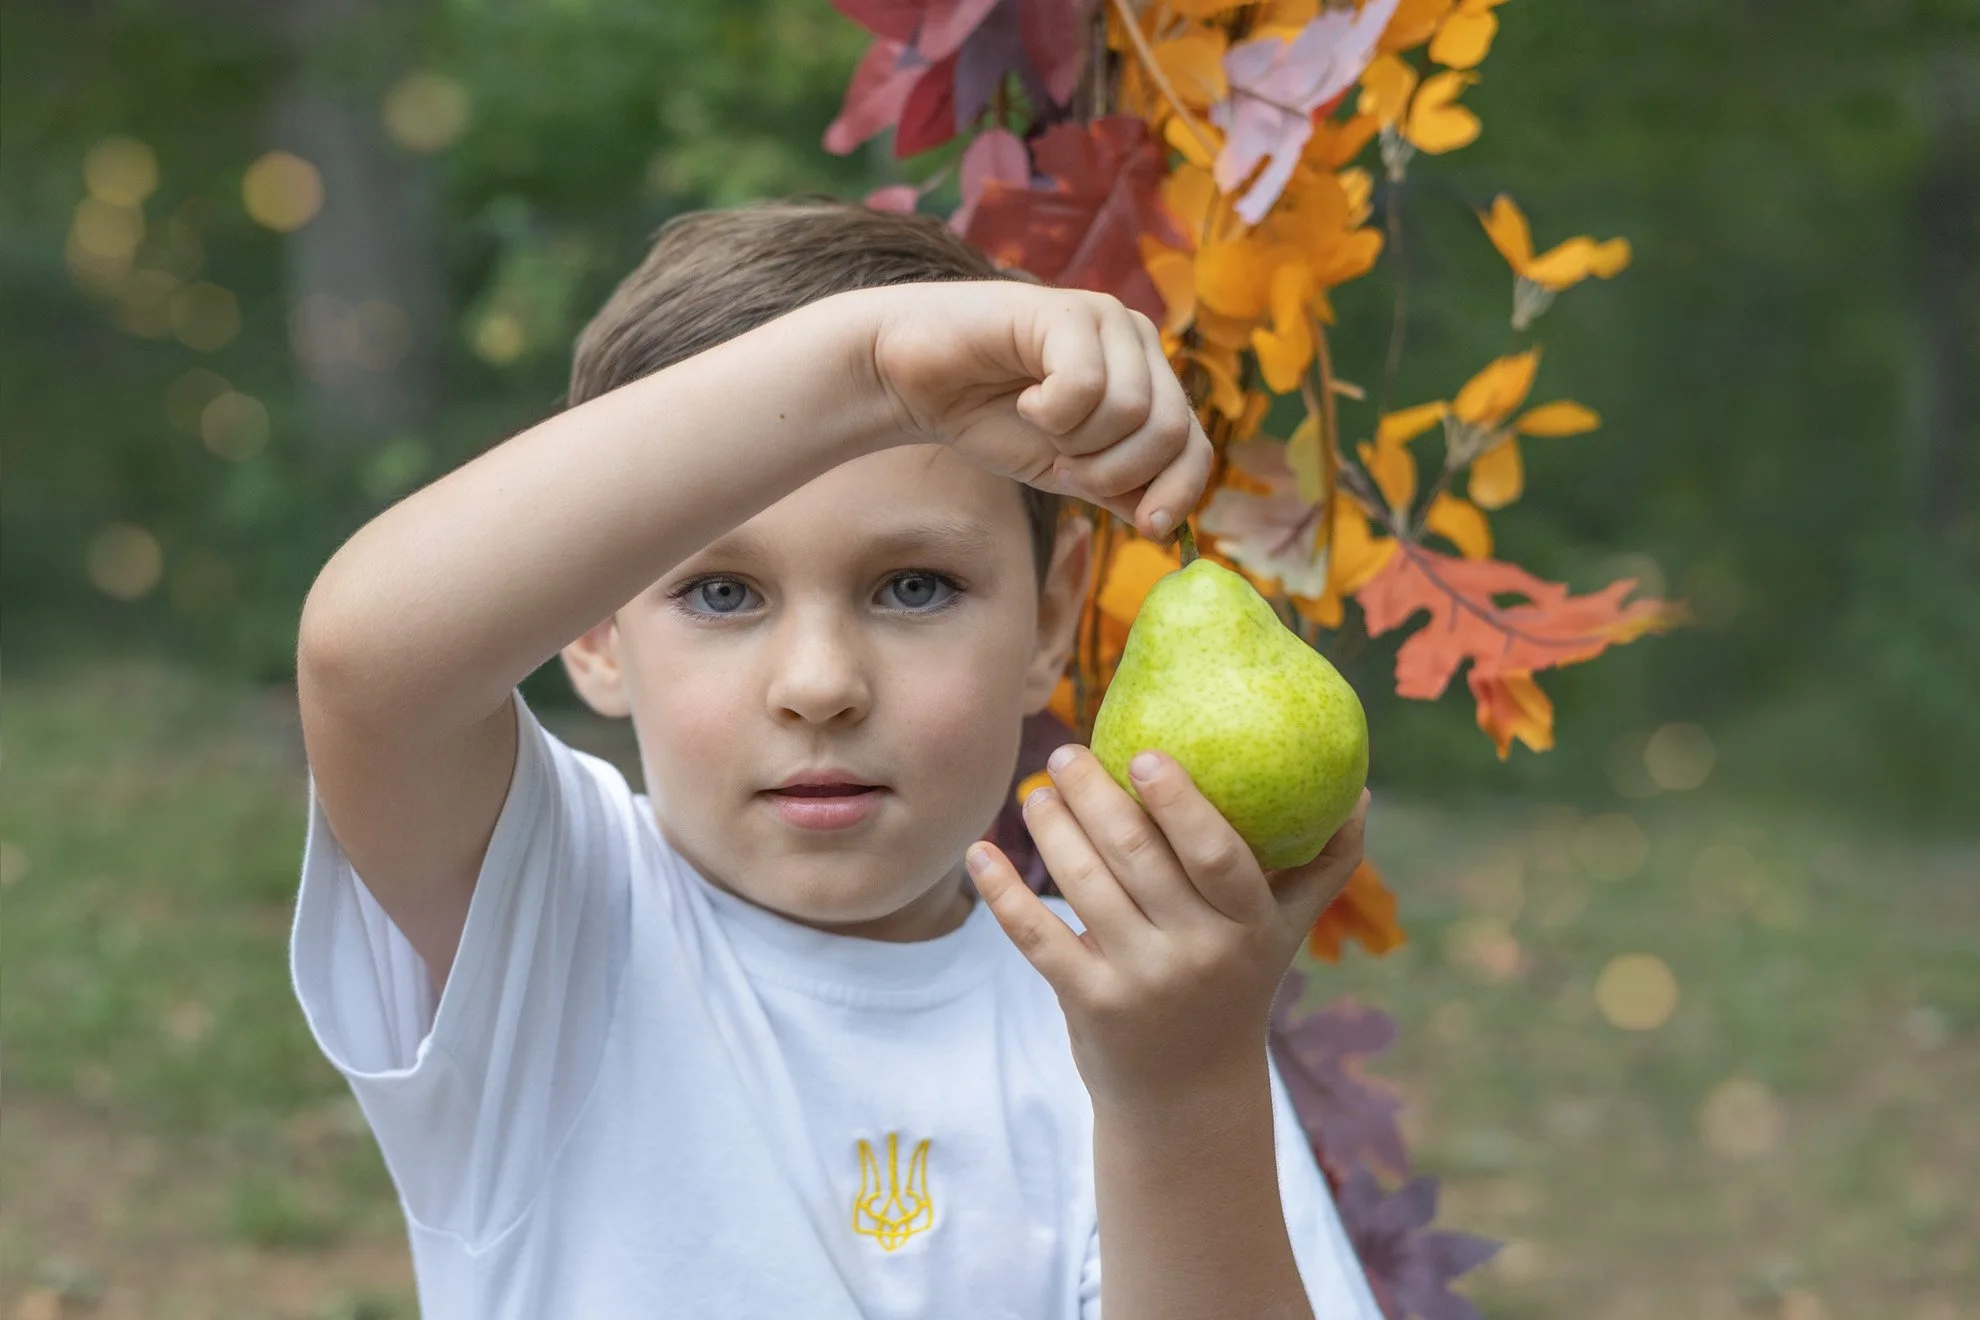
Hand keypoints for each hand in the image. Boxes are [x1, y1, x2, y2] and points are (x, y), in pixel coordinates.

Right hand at [864, 281, 1213, 542]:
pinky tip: (1024, 397)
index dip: (1179, 492)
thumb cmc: (991, 418)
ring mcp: (1108, 320)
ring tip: (1039, 423)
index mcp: (1149, 382)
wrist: (917, 379)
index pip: (1194, 445)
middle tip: (1063, 465)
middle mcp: (1140, 344)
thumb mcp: (1068, 469)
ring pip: (1132, 412)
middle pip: (1171, 432)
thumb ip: (1119, 488)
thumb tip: (1171, 527)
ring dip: (1077, 441)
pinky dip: (1050, 411)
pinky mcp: (1068, 310)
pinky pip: (1088, 385)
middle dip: (1114, 472)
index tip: (1146, 528)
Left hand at [966, 743, 1370, 1105]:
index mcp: (1247, 925)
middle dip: (1094, 796)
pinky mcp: (1089, 1003)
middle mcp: (1197, 953)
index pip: (1218, 854)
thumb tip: (1360, 789)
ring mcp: (1140, 980)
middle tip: (1068, 753)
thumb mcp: (1284, 933)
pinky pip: (1037, 937)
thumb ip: (1322, 865)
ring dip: (1050, 829)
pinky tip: (981, 851)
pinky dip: (1004, 892)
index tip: (1144, 753)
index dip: (1180, 803)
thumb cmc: (1236, 987)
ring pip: (1084, 886)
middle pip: (1136, 857)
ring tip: (1037, 792)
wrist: (1188, 1094)